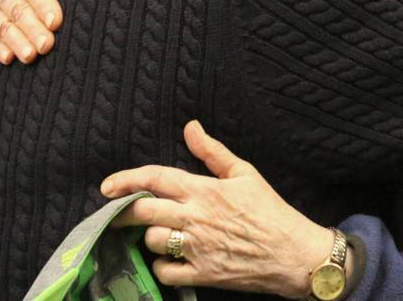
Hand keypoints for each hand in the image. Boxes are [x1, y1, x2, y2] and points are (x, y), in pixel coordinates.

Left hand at [101, 121, 338, 297]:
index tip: (107, 186)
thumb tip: (190, 126)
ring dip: (150, 236)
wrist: (294, 254)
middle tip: (117, 213)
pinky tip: (170, 258)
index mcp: (203, 190)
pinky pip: (165, 272)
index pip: (155, 179)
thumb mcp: (245, 173)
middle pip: (143, 212)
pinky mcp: (202, 275)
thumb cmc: (270, 210)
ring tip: (159, 232)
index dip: (126, 179)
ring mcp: (196, 249)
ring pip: (152, 240)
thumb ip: (212, 151)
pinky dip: (162, 266)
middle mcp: (194, 218)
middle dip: (122, 211)